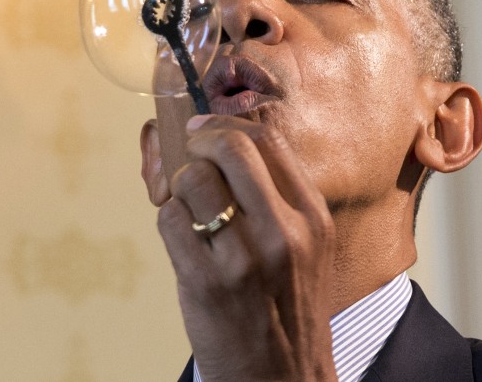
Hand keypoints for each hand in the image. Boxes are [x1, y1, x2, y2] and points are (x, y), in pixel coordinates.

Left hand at [157, 114, 337, 380]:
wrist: (282, 377)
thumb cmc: (288, 307)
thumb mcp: (306, 246)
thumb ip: (277, 197)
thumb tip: (227, 142)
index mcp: (312, 217)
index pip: (267, 141)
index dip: (228, 124)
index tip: (208, 130)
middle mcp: (285, 232)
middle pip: (229, 147)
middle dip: (199, 140)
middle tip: (190, 152)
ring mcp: (245, 258)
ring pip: (193, 179)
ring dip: (181, 185)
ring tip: (190, 206)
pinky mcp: (206, 283)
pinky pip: (170, 219)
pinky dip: (169, 219)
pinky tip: (183, 238)